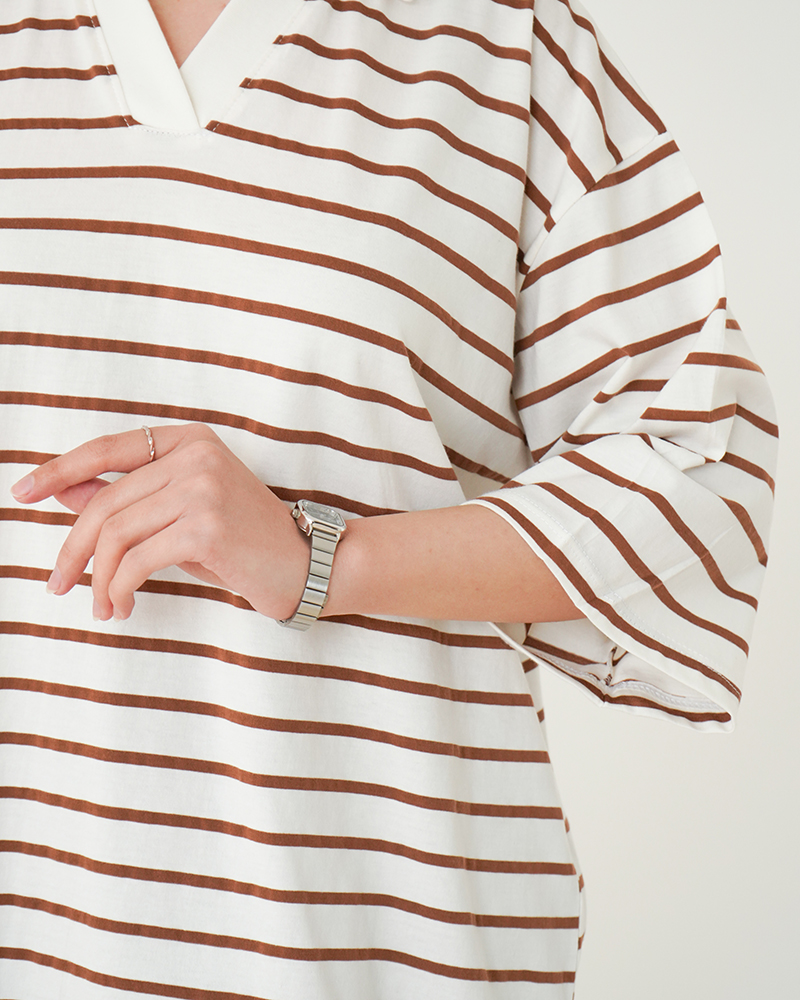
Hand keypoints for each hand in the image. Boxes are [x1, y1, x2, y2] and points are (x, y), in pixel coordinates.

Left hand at [9, 423, 308, 621]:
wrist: (307, 565)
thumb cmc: (243, 542)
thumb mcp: (180, 513)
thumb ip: (128, 497)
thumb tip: (62, 490)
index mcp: (189, 440)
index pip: (107, 448)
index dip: (58, 470)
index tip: (21, 492)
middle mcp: (195, 456)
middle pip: (106, 502)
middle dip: (72, 549)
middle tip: (57, 584)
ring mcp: (203, 487)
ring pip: (116, 534)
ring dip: (97, 578)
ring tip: (102, 606)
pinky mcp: (207, 526)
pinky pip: (137, 560)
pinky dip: (120, 588)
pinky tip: (124, 606)